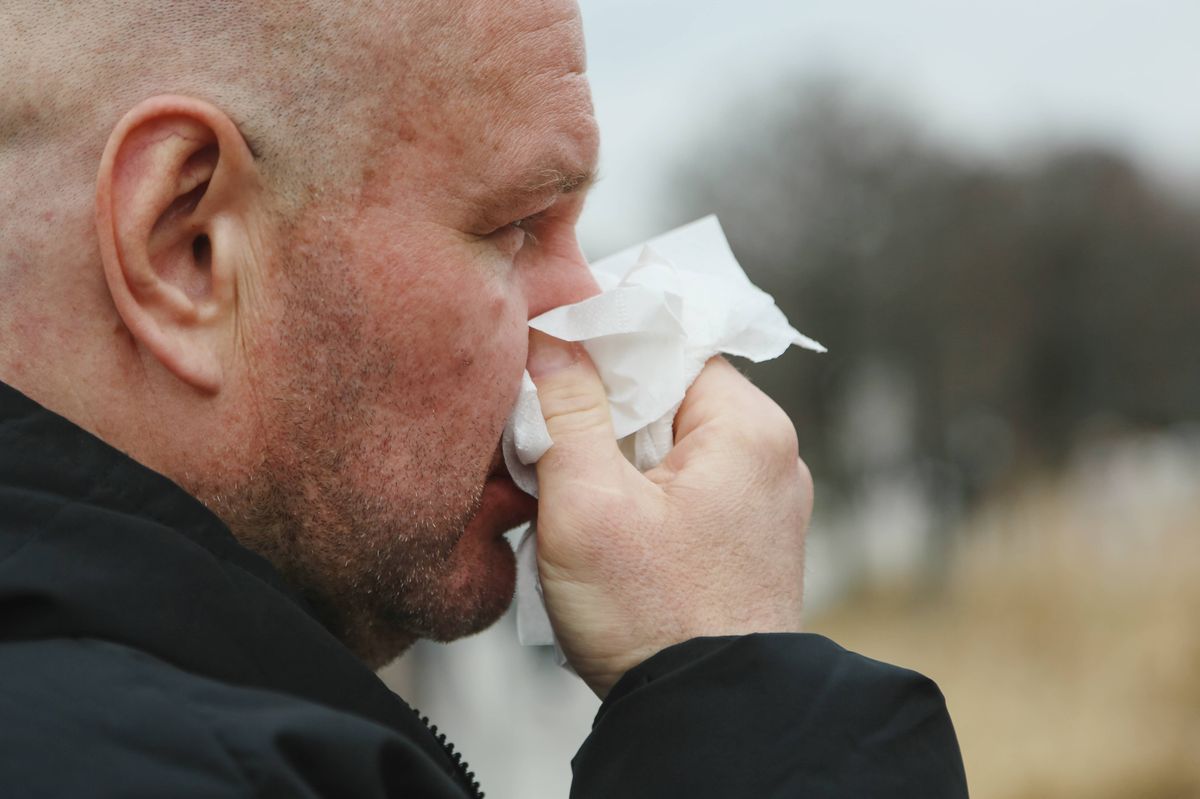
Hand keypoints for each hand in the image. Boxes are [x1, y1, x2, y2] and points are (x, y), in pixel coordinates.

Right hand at [527, 330, 811, 697]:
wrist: (708, 719)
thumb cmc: (655, 619)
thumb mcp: (588, 504)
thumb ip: (567, 410)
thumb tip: (552, 338)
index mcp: (748, 429)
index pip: (669, 344)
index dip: (603, 348)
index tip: (549, 362)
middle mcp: (769, 457)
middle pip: (668, 395)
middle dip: (603, 413)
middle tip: (550, 443)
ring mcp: (763, 502)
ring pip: (669, 445)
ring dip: (616, 459)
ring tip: (574, 496)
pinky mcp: (745, 541)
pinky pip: (683, 489)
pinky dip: (639, 495)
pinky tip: (605, 529)